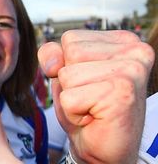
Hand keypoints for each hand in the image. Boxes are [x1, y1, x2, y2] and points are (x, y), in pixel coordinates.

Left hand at [38, 30, 154, 163]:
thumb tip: (53, 63)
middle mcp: (135, 50)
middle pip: (70, 52)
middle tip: (91, 97)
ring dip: (71, 96)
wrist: (103, 150)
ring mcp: (131, 71)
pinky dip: (73, 112)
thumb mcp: (63, 72)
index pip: (70, 38)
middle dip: (69, 80)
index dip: (67, 65)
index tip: (90, 83)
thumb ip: (52, 53)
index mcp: (124, 40)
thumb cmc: (86, 108)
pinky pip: (69, 97)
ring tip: (93, 106)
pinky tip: (95, 117)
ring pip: (67, 73)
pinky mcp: (122, 93)